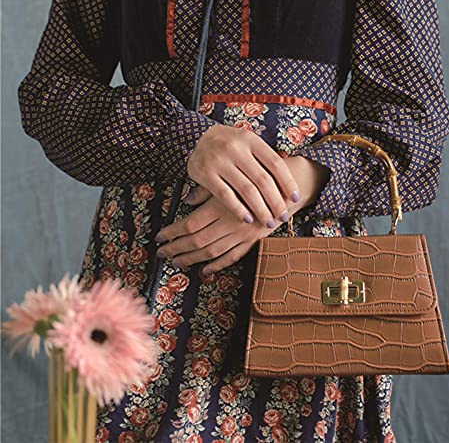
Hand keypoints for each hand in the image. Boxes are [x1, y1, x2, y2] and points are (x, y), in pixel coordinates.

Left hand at [155, 154, 330, 273]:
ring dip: (192, 259)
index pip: (191, 224)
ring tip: (177, 262)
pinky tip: (204, 271)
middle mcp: (230, 223)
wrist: (287, 189)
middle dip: (176, 248)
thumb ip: (208, 191)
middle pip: (197, 241)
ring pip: (212, 252)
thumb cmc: (256, 179)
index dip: (173, 232)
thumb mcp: (230, 180)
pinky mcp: (252, 242)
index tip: (159, 237)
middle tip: (161, 253)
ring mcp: (242, 235)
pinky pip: (232, 257)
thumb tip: (187, 199)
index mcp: (222, 206)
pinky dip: (217, 266)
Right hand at [186, 126, 301, 227]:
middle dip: (276, 201)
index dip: (288, 183)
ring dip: (260, 210)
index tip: (296, 199)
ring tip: (269, 222)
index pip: (275, 163)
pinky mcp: (204, 173)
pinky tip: (248, 220)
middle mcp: (235, 148)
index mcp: (250, 140)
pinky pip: (225, 196)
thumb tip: (290, 184)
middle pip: (263, 180)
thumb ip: (265, 159)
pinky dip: (238, 209)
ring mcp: (219, 161)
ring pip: (246, 190)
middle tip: (283, 217)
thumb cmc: (231, 144)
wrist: (197, 137)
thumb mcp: (248, 143)